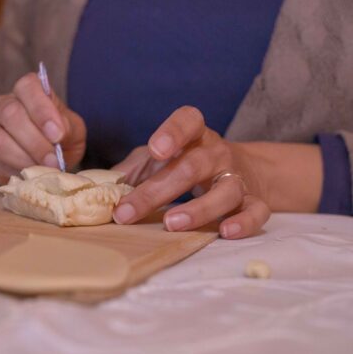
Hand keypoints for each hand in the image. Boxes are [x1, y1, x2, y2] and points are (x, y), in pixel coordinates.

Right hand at [0, 73, 86, 184]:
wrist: (51, 163)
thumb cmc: (62, 138)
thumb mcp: (73, 130)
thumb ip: (67, 127)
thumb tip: (58, 132)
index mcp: (28, 91)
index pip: (27, 87)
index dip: (41, 110)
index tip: (58, 134)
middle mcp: (4, 105)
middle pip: (10, 114)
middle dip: (35, 141)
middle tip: (54, 160)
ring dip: (25, 158)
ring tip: (46, 169)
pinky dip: (19, 171)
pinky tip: (34, 175)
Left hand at [112, 106, 270, 238]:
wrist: (242, 169)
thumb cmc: (185, 164)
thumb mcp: (155, 161)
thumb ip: (130, 172)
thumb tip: (97, 190)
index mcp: (194, 136)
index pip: (189, 121)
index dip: (174, 132)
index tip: (157, 150)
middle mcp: (217, 153)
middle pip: (192, 167)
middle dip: (158, 190)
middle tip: (128, 212)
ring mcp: (237, 176)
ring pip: (226, 190)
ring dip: (199, 208)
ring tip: (172, 223)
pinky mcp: (253, 200)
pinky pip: (256, 211)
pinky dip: (244, 222)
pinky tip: (225, 232)